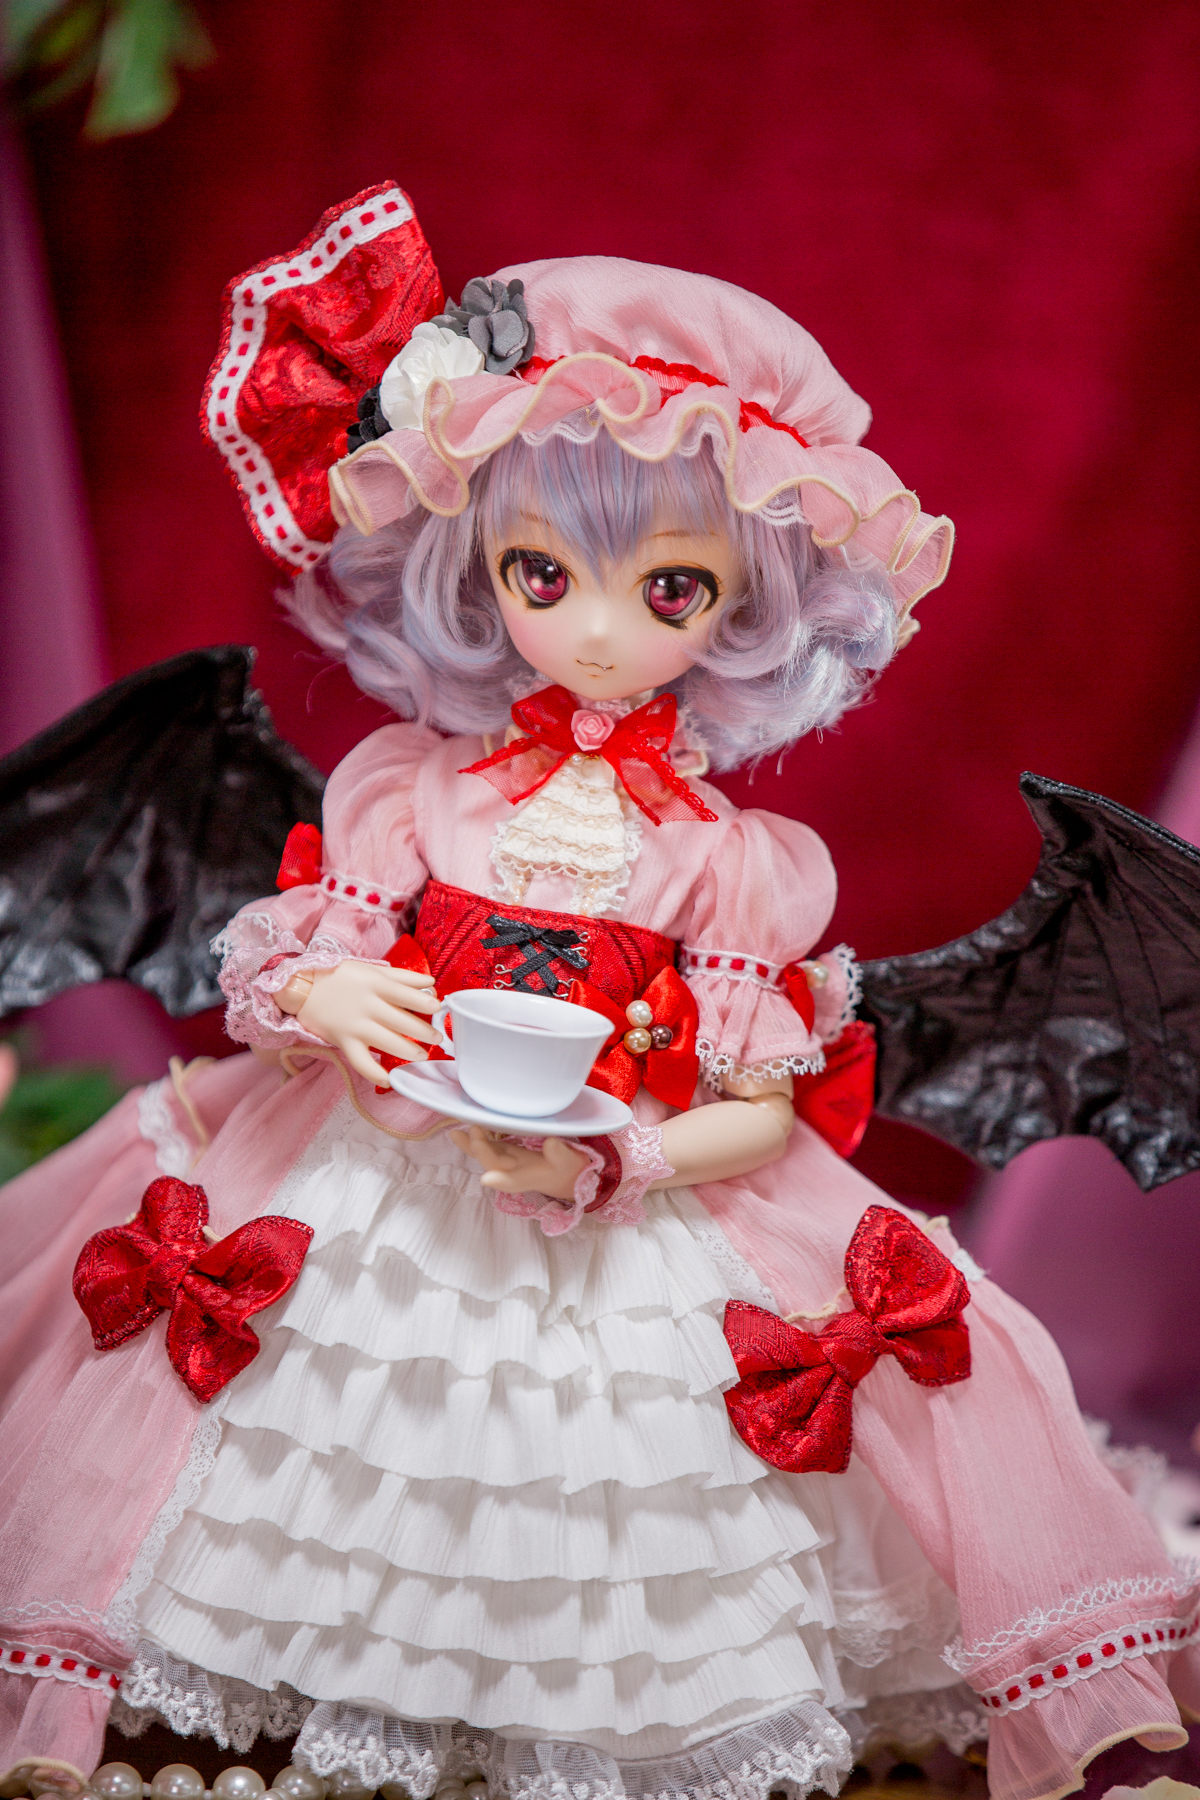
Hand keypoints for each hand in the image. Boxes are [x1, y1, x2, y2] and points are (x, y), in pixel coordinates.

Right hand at [283, 959, 439, 1082]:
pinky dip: (375, 1074)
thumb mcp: (371, 969)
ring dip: (409, 1051)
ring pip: (388, 1042)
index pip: (408, 995)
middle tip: (437, 1038)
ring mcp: (355, 1025)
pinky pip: (361, 1062)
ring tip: (422, 1055)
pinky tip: (389, 1080)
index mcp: (376, 984)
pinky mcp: (343, 1041)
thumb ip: (402, 976)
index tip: (438, 1008)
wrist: (301, 986)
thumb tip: (431, 984)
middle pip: (403, 1021)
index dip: (426, 1003)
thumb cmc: (340, 977)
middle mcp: (367, 1005)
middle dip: (425, 1032)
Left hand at [451, 1124, 588, 1198]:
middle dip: (481, 1150)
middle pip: (492, 1164)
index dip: (499, 1180)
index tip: (487, 1179)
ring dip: (470, 1144)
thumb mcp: (568, 1162)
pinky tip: (466, 1122)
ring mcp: (505, 1160)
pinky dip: (476, 1136)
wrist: (563, 1173)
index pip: (512, 1180)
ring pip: (484, 1154)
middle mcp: (511, 1171)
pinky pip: (486, 1144)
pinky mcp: (503, 1150)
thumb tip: (550, 1142)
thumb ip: (560, 1154)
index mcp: (527, 1177)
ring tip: (455, 1132)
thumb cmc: (567, 1168)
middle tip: (474, 1131)